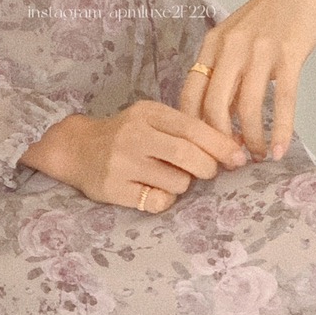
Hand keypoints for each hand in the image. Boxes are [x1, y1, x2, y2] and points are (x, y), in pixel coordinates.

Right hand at [19, 99, 248, 213]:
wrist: (76, 148)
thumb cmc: (125, 134)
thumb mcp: (152, 120)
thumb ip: (186, 129)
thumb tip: (235, 147)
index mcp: (147, 112)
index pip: (193, 128)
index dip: (221, 144)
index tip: (239, 158)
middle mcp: (133, 135)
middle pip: (188, 156)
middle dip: (208, 168)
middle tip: (208, 172)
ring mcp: (121, 163)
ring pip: (177, 183)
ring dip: (183, 185)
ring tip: (169, 177)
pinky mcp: (113, 189)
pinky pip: (157, 202)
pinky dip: (164, 199)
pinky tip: (152, 189)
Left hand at [179, 0, 315, 160]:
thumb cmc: (270, 14)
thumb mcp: (238, 39)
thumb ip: (228, 74)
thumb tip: (225, 119)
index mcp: (212, 44)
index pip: (190, 93)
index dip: (193, 128)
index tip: (203, 149)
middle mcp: (230, 47)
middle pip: (213, 106)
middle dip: (219, 142)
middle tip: (230, 161)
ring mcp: (259, 50)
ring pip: (248, 108)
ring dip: (251, 139)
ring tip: (256, 155)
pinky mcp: (288, 54)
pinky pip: (282, 100)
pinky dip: (280, 129)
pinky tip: (278, 149)